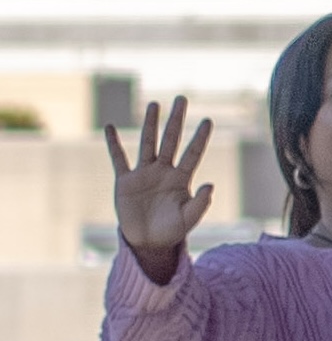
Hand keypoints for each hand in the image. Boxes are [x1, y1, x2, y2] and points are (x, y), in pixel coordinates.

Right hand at [106, 97, 212, 283]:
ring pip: (147, 143)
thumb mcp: (190, 218)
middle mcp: (163, 171)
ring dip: (150, 124)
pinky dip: (113, 144)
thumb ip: (201, 203)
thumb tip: (211, 185)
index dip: (200, 138)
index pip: (192, 153)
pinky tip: (110, 127)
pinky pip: (118, 159)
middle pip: (171, 140)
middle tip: (181, 99)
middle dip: (176, 120)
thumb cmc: (172, 230)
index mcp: (181, 179)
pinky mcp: (125, 181)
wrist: (148, 241)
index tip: (208, 120)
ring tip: (154, 105)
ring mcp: (144, 174)